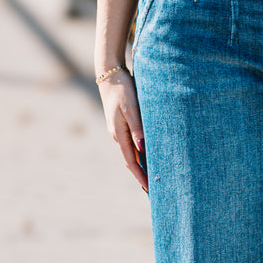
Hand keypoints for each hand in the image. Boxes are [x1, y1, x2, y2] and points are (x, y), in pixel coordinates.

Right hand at [97, 69, 147, 193]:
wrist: (110, 74)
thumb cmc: (123, 89)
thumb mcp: (131, 108)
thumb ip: (137, 128)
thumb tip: (143, 150)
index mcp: (118, 133)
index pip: (130, 161)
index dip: (139, 176)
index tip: (148, 189)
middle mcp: (117, 134)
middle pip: (130, 160)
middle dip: (140, 175)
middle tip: (152, 189)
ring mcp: (118, 129)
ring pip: (131, 151)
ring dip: (140, 164)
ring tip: (152, 176)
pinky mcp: (122, 122)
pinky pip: (131, 142)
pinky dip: (139, 152)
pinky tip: (146, 155)